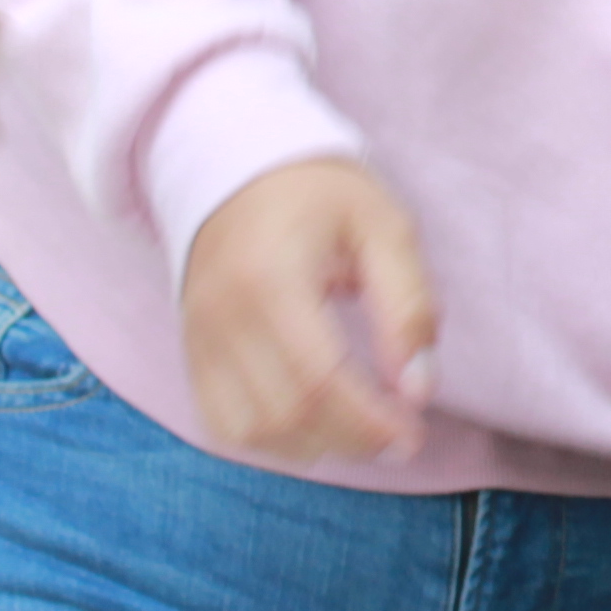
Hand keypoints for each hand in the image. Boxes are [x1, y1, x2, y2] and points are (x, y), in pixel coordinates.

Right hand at [180, 155, 439, 462]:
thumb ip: (408, 305)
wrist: (236, 165)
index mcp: (272, 278)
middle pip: (287, 414)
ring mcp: (200, 337)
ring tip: (360, 427)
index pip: (318, 379)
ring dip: (315, 446)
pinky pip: (223, 424)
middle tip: (401, 435)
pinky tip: (314, 424)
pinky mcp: (193, 351)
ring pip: (253, 431)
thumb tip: (418, 390)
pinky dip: (272, 440)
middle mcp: (224, 315)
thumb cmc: (320, 194)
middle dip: (353, 440)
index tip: (414, 432)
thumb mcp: (384, 227)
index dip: (369, 422)